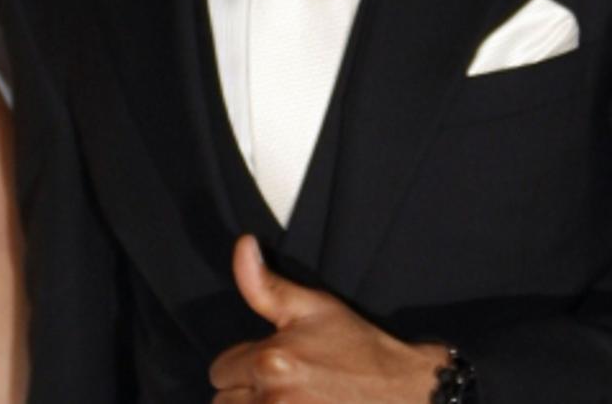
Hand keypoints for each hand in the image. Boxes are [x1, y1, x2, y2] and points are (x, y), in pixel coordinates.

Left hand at [209, 235, 446, 402]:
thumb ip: (263, 284)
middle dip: (247, 394)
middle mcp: (275, 400)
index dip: (243, 366)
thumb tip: (242, 243)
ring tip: (294, 402)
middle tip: (287, 386)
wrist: (410, 393)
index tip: (272, 365)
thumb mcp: (314, 307)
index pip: (220, 370)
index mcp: (271, 361)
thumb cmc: (360, 348)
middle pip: (224, 402)